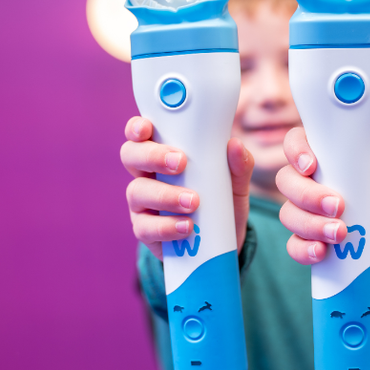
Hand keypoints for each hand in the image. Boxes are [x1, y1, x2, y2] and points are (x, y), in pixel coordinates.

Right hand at [120, 116, 253, 260]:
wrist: (222, 241)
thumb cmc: (222, 201)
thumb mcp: (236, 182)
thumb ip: (238, 164)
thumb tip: (236, 145)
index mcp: (163, 153)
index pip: (141, 134)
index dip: (137, 127)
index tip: (147, 128)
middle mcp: (147, 174)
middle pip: (130, 156)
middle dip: (152, 156)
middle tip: (179, 163)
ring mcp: (142, 203)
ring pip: (137, 191)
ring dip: (165, 195)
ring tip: (193, 202)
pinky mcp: (145, 230)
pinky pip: (144, 227)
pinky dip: (166, 227)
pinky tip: (186, 226)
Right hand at [275, 126, 369, 264]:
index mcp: (325, 159)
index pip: (296, 142)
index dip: (296, 150)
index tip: (311, 166)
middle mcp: (308, 182)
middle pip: (287, 181)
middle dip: (308, 195)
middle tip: (338, 206)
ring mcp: (305, 212)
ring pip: (288, 214)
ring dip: (310, 225)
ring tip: (339, 234)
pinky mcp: (308, 239)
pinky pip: (294, 245)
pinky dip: (304, 249)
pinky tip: (320, 253)